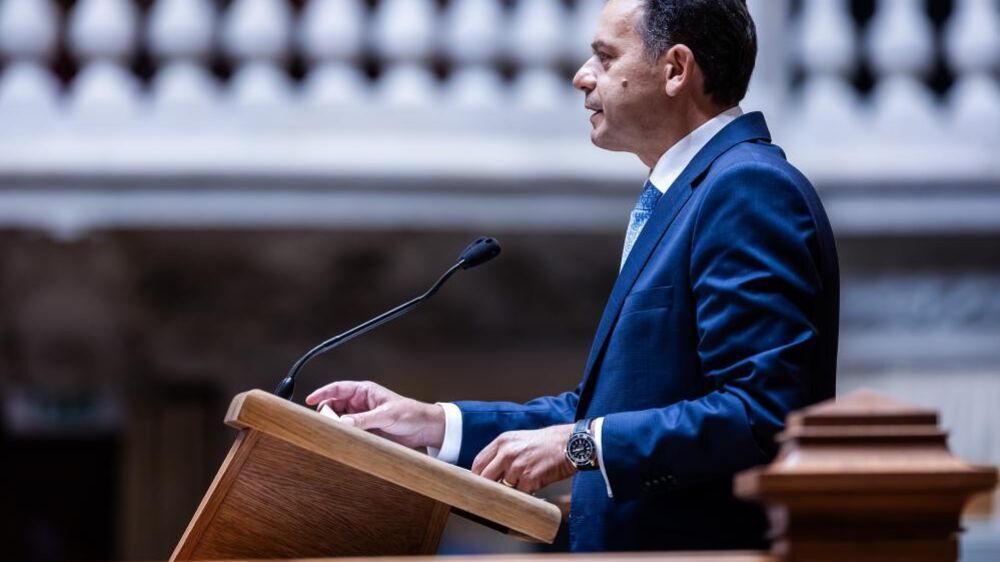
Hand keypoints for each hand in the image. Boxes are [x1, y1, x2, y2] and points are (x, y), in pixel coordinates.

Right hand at [306, 380, 444, 449]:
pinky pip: (348, 433)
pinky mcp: (365, 432)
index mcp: (364, 392)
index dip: (322, 393)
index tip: (309, 400)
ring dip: (334, 427)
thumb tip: (343, 423)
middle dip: (326, 414)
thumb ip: (365, 419)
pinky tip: (340, 442)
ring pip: (339, 421)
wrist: (423, 429)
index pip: (338, 389)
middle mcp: (360, 404)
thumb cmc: (409, 414)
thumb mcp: (387, 415)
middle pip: (334, 406)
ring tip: (330, 435)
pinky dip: (342, 437)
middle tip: (322, 425)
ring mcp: (361, 419)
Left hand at [472, 424, 576, 493]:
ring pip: (502, 489)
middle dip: (488, 487)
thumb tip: (489, 472)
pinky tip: (530, 490)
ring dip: (509, 492)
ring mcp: (517, 467)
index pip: (478, 463)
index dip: (477, 476)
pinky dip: (523, 496)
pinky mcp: (529, 480)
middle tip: (492, 493)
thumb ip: (503, 452)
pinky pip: (518, 495)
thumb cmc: (546, 443)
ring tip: (519, 488)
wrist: (570, 444)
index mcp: (502, 441)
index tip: (477, 484)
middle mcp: (507, 453)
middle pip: (485, 478)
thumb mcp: (519, 439)